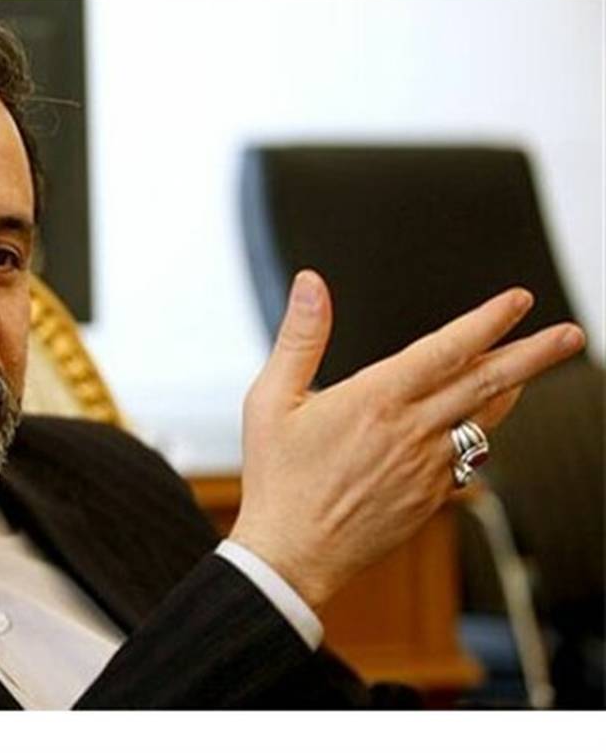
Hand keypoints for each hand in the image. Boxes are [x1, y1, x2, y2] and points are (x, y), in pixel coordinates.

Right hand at [228, 270, 585, 609]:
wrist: (292, 554)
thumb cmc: (276, 479)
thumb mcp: (271, 399)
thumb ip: (299, 337)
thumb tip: (310, 286)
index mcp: (375, 400)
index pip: (447, 349)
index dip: (487, 321)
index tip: (517, 301)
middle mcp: (411, 432)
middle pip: (487, 382)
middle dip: (535, 353)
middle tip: (569, 334)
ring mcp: (428, 467)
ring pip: (485, 420)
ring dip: (515, 389)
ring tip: (535, 367)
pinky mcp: (431, 496)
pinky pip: (469, 456)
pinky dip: (482, 431)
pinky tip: (482, 423)